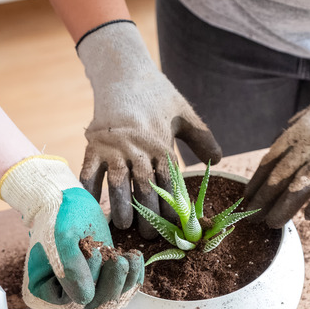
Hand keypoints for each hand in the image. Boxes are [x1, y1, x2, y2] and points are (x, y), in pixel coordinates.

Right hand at [0, 155, 143, 308]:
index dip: (88, 280)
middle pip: (93, 308)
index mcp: (40, 293)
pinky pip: (120, 292)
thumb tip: (86, 300)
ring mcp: (81, 293)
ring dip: (125, 281)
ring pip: (110, 302)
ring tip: (131, 257)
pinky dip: (132, 278)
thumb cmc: (59, 216)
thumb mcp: (62, 237)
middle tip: (120, 259)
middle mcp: (61, 300)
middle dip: (112, 284)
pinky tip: (135, 259)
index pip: (72, 302)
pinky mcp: (99, 283)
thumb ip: (70, 268)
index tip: (92, 252)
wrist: (66, 202)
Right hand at [77, 21, 221, 238]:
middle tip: (150, 235)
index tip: (177, 225)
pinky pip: (89, 172)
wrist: (123, 73)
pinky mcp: (94, 144)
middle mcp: (138, 148)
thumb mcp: (184, 112)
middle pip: (145, 187)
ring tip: (124, 226)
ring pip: (118, 183)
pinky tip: (92, 208)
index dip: (173, 205)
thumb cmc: (156, 94)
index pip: (169, 181)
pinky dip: (89, 191)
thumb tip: (219, 159)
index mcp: (162, 143)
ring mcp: (114, 147)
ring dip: (121, 206)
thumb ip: (202, 136)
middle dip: (148, 214)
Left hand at [244, 30, 309, 227]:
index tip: (247, 195)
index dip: (257, 181)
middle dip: (264, 199)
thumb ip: (298, 126)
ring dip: (285, 207)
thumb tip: (280, 136)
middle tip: (252, 216)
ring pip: (301, 187)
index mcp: (298, 133)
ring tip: (273, 223)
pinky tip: (309, 217)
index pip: (270, 161)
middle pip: (280, 177)